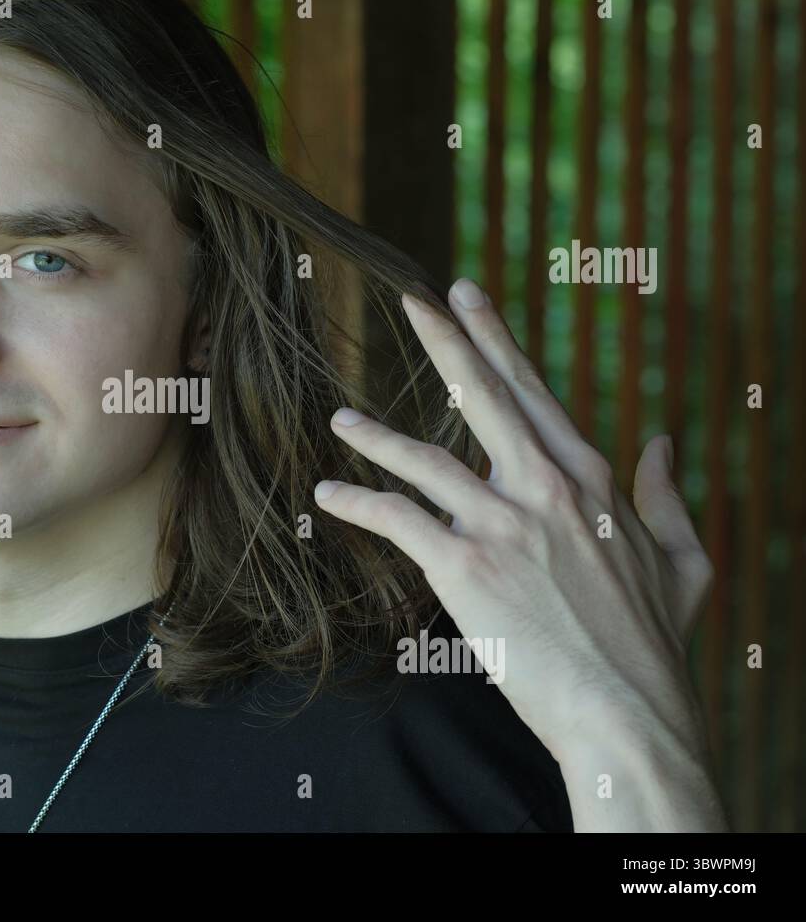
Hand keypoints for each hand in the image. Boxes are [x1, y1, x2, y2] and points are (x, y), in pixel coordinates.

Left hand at [313, 278, 724, 828]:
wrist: (629, 715)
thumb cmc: (655, 648)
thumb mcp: (685, 562)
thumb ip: (667, 496)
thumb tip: (661, 442)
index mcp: (593, 479)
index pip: (534, 391)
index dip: (496, 340)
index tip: (468, 297)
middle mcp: (545, 487)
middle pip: (485, 395)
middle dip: (445, 339)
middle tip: (412, 298)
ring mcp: (502, 523)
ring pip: (424, 458)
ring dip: (374, 435)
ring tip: (340, 419)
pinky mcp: (464, 566)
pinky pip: (396, 520)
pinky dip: (356, 504)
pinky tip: (328, 496)